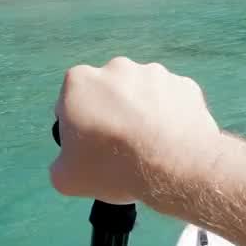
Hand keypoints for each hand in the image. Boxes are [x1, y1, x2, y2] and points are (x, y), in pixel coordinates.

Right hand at [51, 57, 219, 203]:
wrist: (175, 167)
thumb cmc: (113, 168)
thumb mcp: (66, 178)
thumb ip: (61, 163)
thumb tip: (70, 161)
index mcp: (80, 81)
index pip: (71, 104)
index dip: (79, 128)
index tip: (91, 148)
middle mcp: (116, 67)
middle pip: (108, 94)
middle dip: (112, 115)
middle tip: (121, 148)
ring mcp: (155, 73)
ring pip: (142, 94)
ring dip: (142, 113)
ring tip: (150, 145)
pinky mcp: (184, 84)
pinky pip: (171, 101)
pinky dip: (170, 116)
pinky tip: (172, 140)